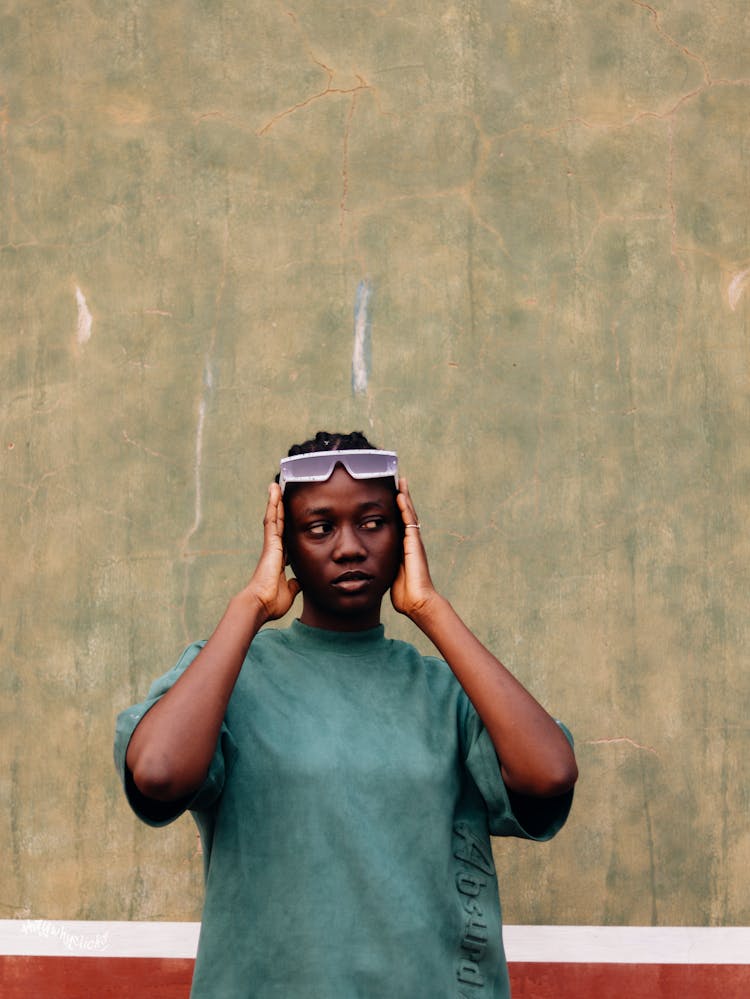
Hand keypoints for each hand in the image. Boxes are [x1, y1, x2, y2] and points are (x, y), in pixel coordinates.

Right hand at [241, 483, 299, 622]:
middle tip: (280, 492)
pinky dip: (274, 505)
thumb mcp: (289, 591)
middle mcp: (274, 549)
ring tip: (276, 486)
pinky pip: (272, 519)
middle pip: (278, 523)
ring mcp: (271, 545)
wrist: (260, 604)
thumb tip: (298, 582)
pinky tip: (275, 492)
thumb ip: (294, 584)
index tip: (289, 515)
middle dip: (280, 508)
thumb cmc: (271, 602)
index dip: (286, 525)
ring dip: (275, 501)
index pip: (285, 537)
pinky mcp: (270, 543)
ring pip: (274, 517)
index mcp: (280, 559)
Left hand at [390, 478, 438, 620]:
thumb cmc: (404, 593)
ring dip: (404, 496)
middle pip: (405, 514)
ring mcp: (413, 541)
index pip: (397, 523)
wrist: (417, 602)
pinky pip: (409, 521)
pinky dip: (405, 507)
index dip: (393, 509)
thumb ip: (383, 564)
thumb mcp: (389, 573)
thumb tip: (370, 562)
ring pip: (408, 513)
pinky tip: (400, 495)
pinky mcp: (414, 543)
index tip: (388, 495)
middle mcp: (409, 541)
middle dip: (401, 497)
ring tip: (400, 480)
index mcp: (402, 547)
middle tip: (396, 480)